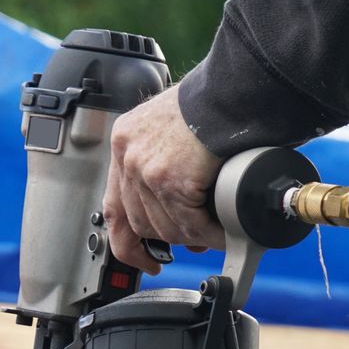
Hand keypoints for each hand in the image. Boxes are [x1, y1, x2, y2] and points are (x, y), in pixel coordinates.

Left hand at [103, 84, 223, 273]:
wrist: (234, 91)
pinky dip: (210, 234)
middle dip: (169, 240)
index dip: (127, 240)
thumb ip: (165, 163)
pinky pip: (191, 224)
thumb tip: (179, 209)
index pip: (115, 205)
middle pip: (140, 222)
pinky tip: (223, 233)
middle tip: (193, 243)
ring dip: (193, 237)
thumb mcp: (173, 128)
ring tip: (214, 234)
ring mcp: (146, 169)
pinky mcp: (170, 180)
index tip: (143, 256)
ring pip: (166, 228)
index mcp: (125, 141)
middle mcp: (128, 155)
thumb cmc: (214, 103)